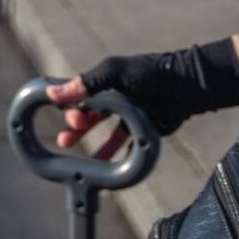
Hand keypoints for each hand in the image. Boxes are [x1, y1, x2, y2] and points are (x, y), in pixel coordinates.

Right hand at [44, 40, 238, 153]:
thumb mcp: (113, 74)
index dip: (70, 107)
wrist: (185, 87)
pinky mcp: (142, 129)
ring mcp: (129, 115)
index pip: (80, 96)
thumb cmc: (149, 74)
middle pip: (89, 116)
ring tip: (78, 158)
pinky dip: (111, 154)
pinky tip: (99, 165)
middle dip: (75, 128)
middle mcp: (116, 98)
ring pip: (104, 132)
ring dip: (89, 143)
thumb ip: (85, 84)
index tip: (66, 118)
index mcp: (106, 82)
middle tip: (66, 139)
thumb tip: (53, 93)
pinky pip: (123, 145)